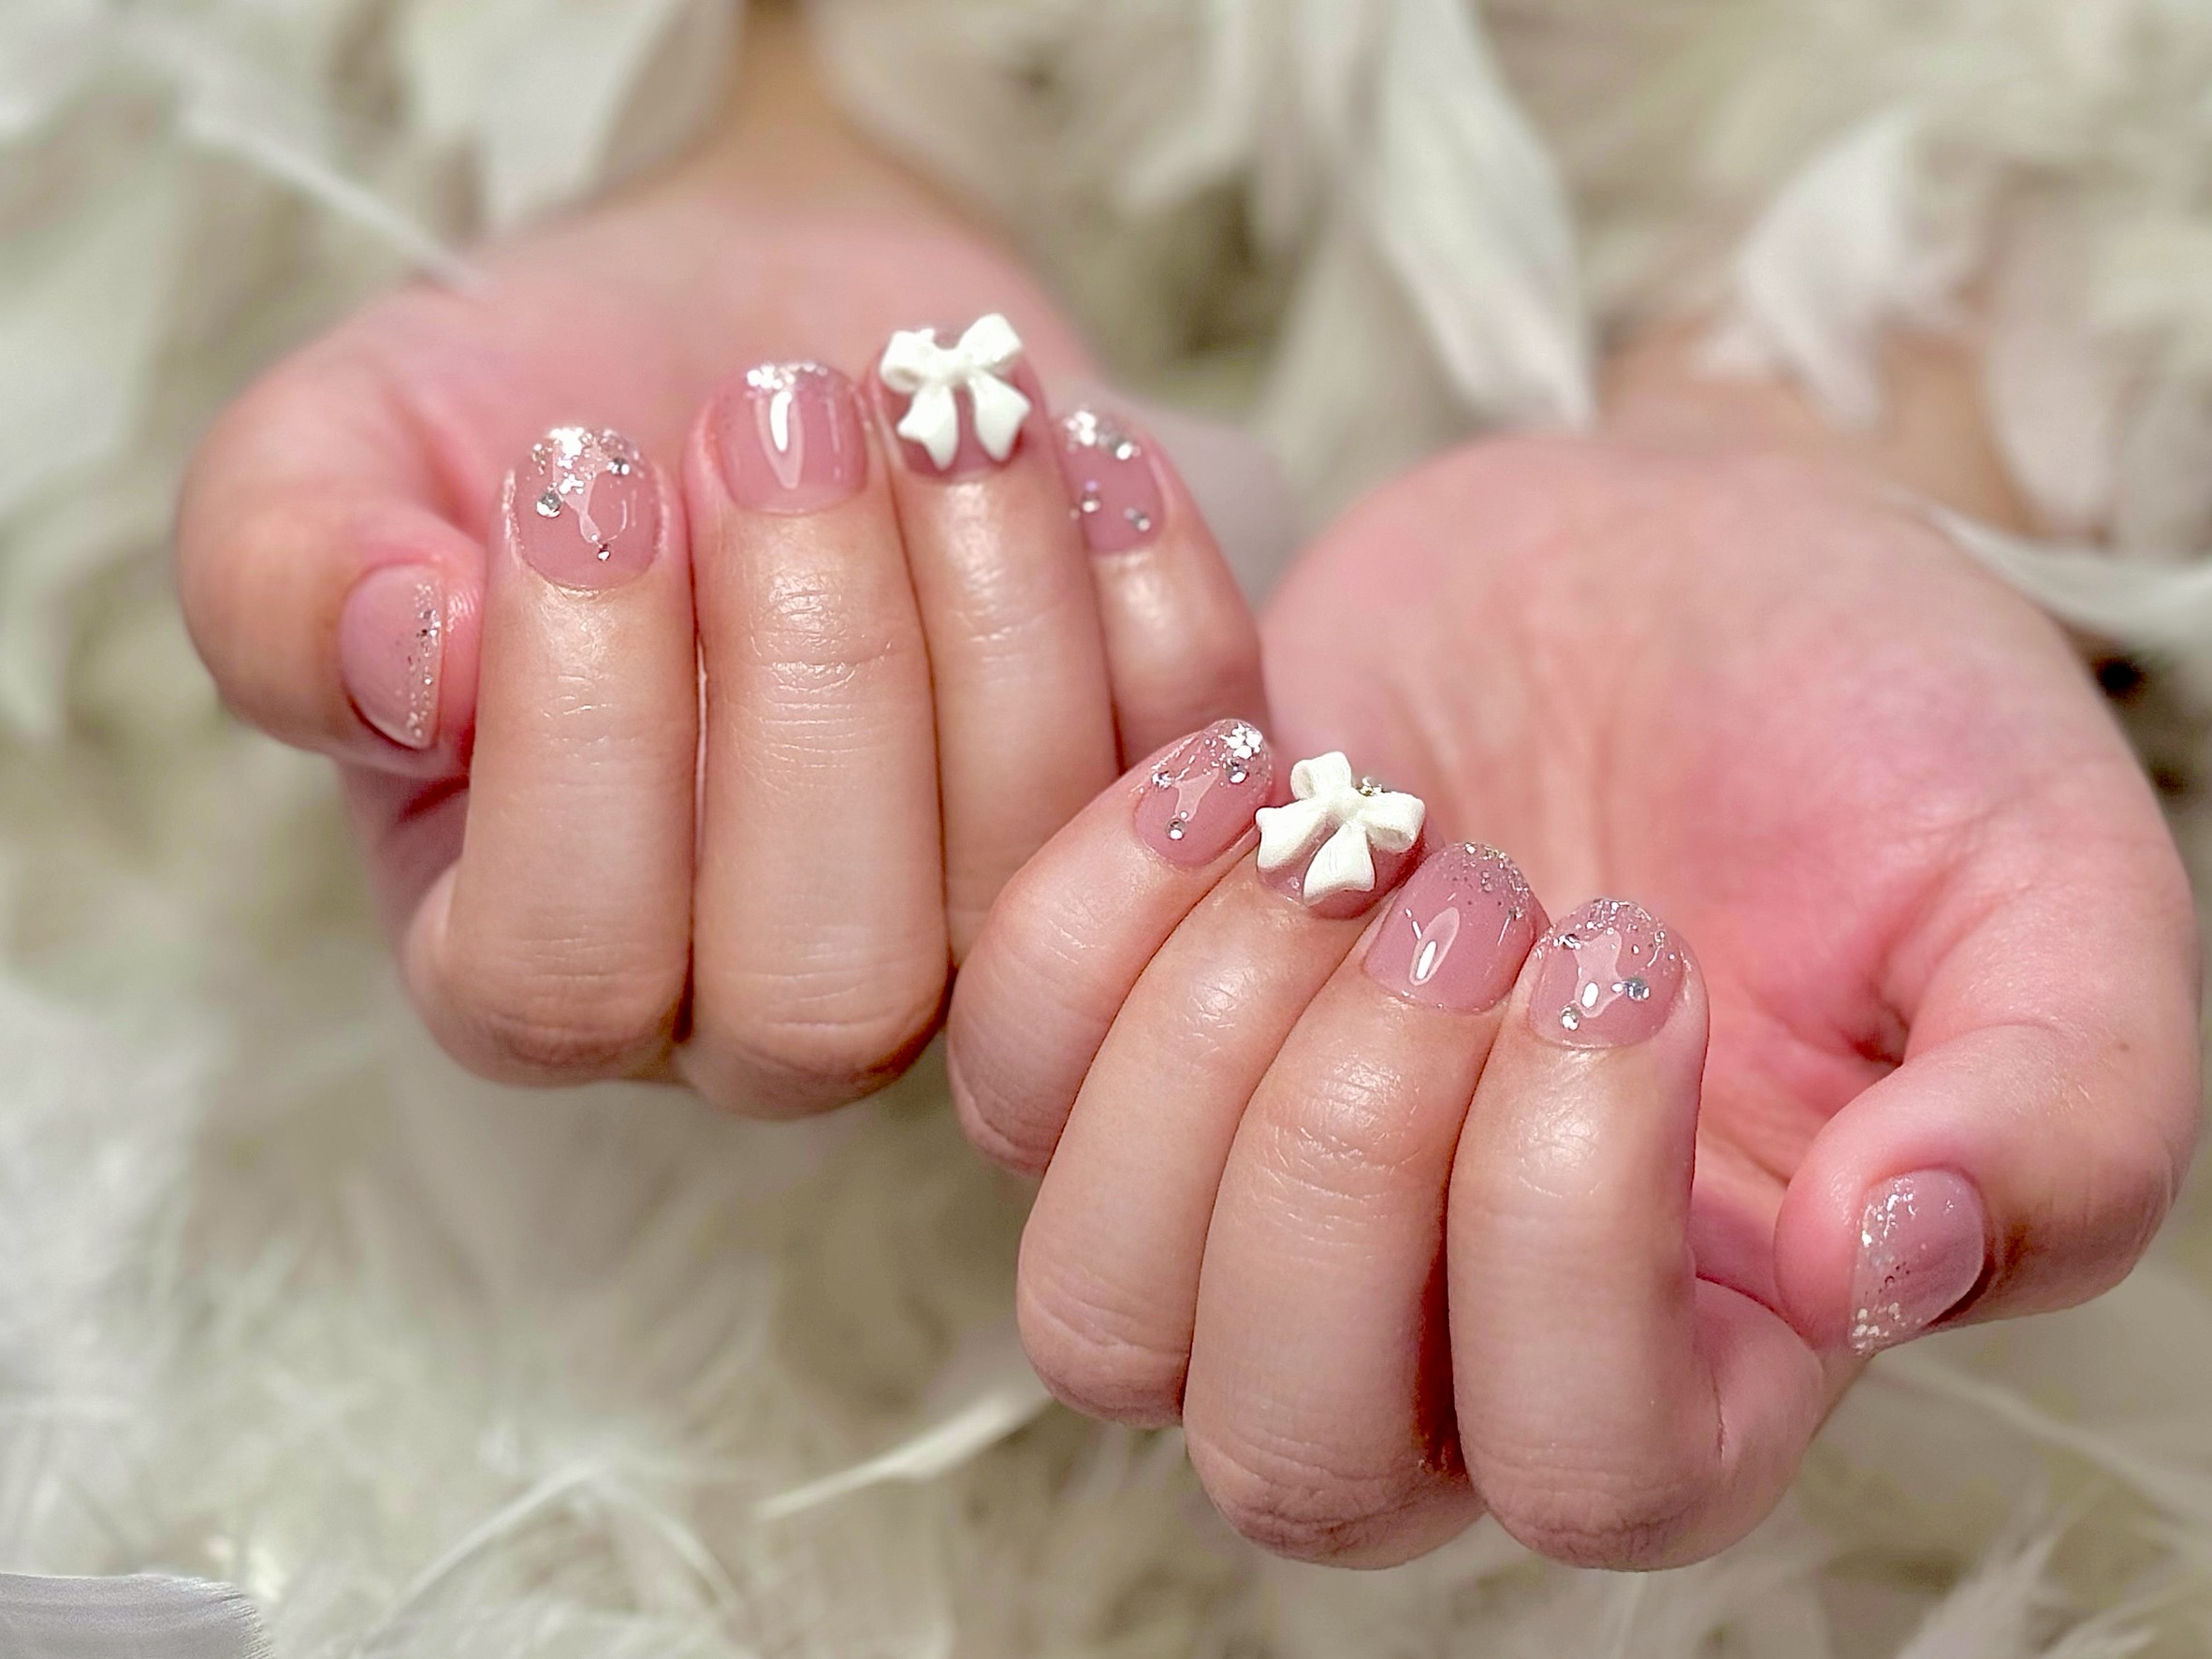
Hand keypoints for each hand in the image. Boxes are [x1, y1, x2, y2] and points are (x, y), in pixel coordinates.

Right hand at [175, 47, 1259, 1113]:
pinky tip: (1076, 444)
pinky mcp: (1134, 830)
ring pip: (1028, 896)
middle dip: (818, 680)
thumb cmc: (540, 410)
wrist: (759, 329)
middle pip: (822, 994)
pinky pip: (1192, 781)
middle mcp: (759, 998)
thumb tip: (413, 666)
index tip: (591, 470)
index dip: (587, 734)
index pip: (559, 975)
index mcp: (534, 951)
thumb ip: (291, 571)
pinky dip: (1152, 594)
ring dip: (992, 607)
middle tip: (779, 422)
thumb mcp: (348, 451)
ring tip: (934, 399)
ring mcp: (970, 939)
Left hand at [948, 434, 2197, 1567]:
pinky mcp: (1121, 1040)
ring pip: (1100, 1311)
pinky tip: (1236, 742)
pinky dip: (1086, 894)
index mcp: (1699, 1346)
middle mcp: (1449, 1330)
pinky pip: (999, 1069)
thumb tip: (1893, 1268)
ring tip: (1336, 819)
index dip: (1568, 1229)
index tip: (1625, 948)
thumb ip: (2057, 1113)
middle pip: (1290, 1447)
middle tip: (1467, 888)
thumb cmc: (1863, 729)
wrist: (1665, 557)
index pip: (1584, 1473)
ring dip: (1196, 1040)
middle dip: (1349, 1149)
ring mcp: (1252, 1196)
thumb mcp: (2046, 889)